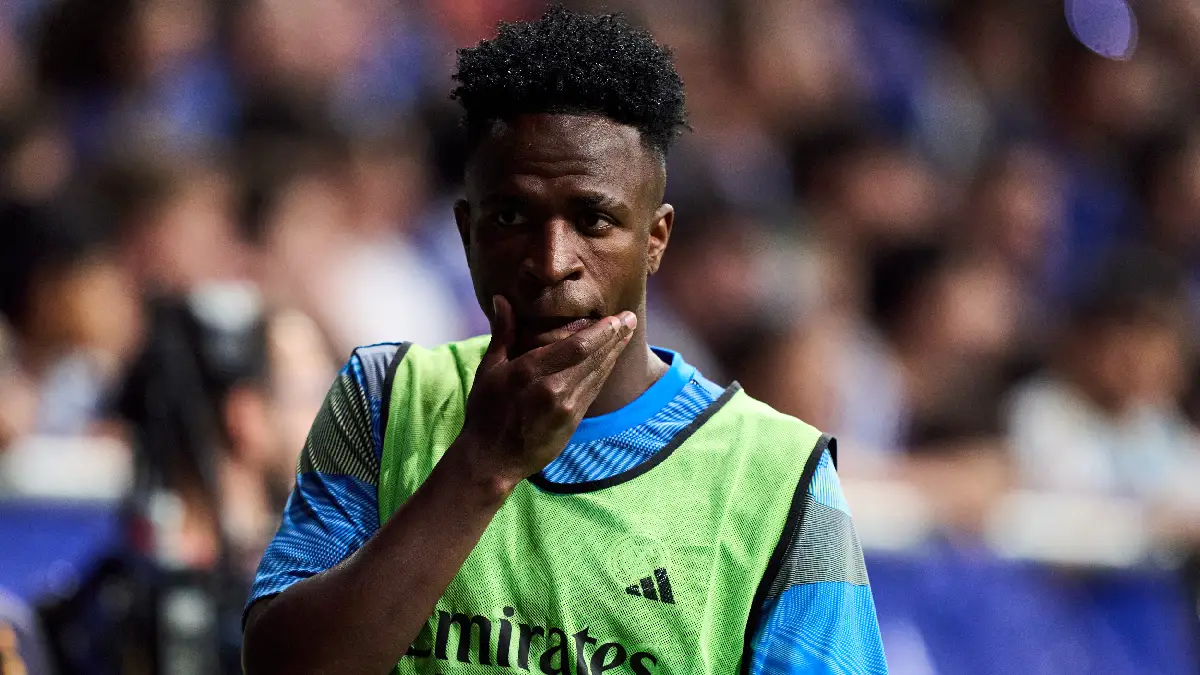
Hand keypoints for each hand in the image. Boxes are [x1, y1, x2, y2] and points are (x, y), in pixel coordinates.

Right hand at [457, 295, 636, 490]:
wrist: (492, 459)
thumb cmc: (485, 411)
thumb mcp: (489, 370)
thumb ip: (502, 333)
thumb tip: (502, 298)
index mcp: (529, 371)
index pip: (576, 346)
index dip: (601, 331)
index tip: (615, 316)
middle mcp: (552, 388)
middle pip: (593, 358)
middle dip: (615, 337)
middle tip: (630, 318)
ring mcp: (565, 408)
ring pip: (597, 374)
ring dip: (614, 353)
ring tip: (627, 334)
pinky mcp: (572, 422)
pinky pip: (593, 391)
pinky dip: (604, 373)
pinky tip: (612, 360)